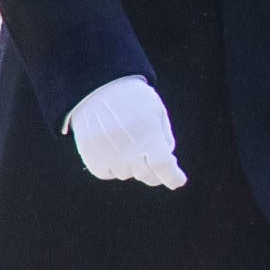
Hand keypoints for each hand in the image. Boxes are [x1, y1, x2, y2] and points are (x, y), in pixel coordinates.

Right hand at [65, 75, 185, 188]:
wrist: (95, 89)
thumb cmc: (133, 100)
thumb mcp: (157, 113)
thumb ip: (165, 140)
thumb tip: (167, 164)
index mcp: (148, 137)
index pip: (163, 167)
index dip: (173, 177)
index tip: (178, 180)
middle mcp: (128, 151)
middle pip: (148, 176)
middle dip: (155, 170)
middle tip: (151, 155)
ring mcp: (108, 157)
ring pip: (128, 174)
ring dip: (133, 165)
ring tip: (127, 141)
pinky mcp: (91, 159)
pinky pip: (108, 173)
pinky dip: (113, 166)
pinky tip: (113, 147)